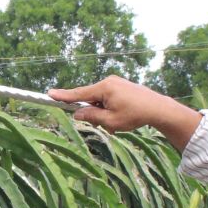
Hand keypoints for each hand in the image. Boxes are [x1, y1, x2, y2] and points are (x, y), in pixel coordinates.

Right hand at [49, 77, 172, 133]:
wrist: (159, 108)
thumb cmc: (135, 115)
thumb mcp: (111, 121)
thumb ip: (91, 116)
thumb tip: (77, 113)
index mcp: (104, 88)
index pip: (78, 93)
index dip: (63, 96)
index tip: (49, 94)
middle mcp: (108, 81)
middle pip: (90, 98)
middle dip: (94, 113)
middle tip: (106, 125)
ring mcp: (116, 82)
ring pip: (100, 100)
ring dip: (103, 113)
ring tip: (117, 123)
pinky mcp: (121, 86)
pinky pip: (108, 98)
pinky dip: (110, 109)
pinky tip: (121, 117)